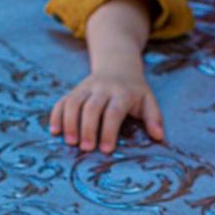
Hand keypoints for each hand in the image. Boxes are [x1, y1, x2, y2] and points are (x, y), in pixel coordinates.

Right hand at [51, 0, 163, 152]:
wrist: (118, 65)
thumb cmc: (134, 90)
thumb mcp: (148, 100)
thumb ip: (154, 118)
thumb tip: (159, 137)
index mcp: (122, 93)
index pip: (114, 112)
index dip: (109, 130)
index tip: (106, 149)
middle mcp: (102, 88)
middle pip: (92, 107)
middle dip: (88, 128)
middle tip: (86, 149)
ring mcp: (86, 88)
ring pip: (74, 102)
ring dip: (70, 123)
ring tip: (70, 142)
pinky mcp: (74, 90)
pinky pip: (62, 101)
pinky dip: (56, 115)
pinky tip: (55, 131)